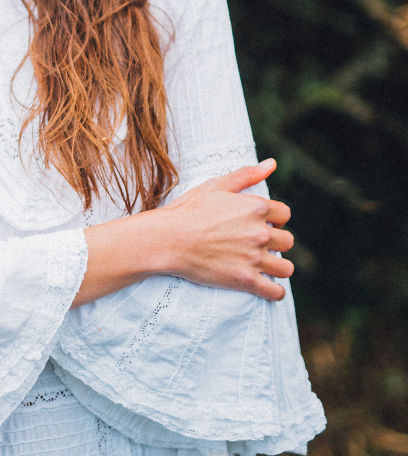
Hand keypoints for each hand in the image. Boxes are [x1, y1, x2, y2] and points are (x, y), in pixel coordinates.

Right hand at [159, 158, 293, 301]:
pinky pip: (274, 292)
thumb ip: (247, 174)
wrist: (168, 239)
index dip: (275, 218)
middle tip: (260, 245)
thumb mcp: (216, 186)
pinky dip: (275, 293)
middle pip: (288, 241)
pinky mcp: (245, 280)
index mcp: (256, 207)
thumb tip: (272, 163)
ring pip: (285, 268)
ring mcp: (254, 258)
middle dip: (277, 242)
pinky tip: (268, 288)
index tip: (264, 223)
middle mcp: (260, 232)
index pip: (285, 214)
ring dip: (279, 267)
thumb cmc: (188, 210)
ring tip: (267, 267)